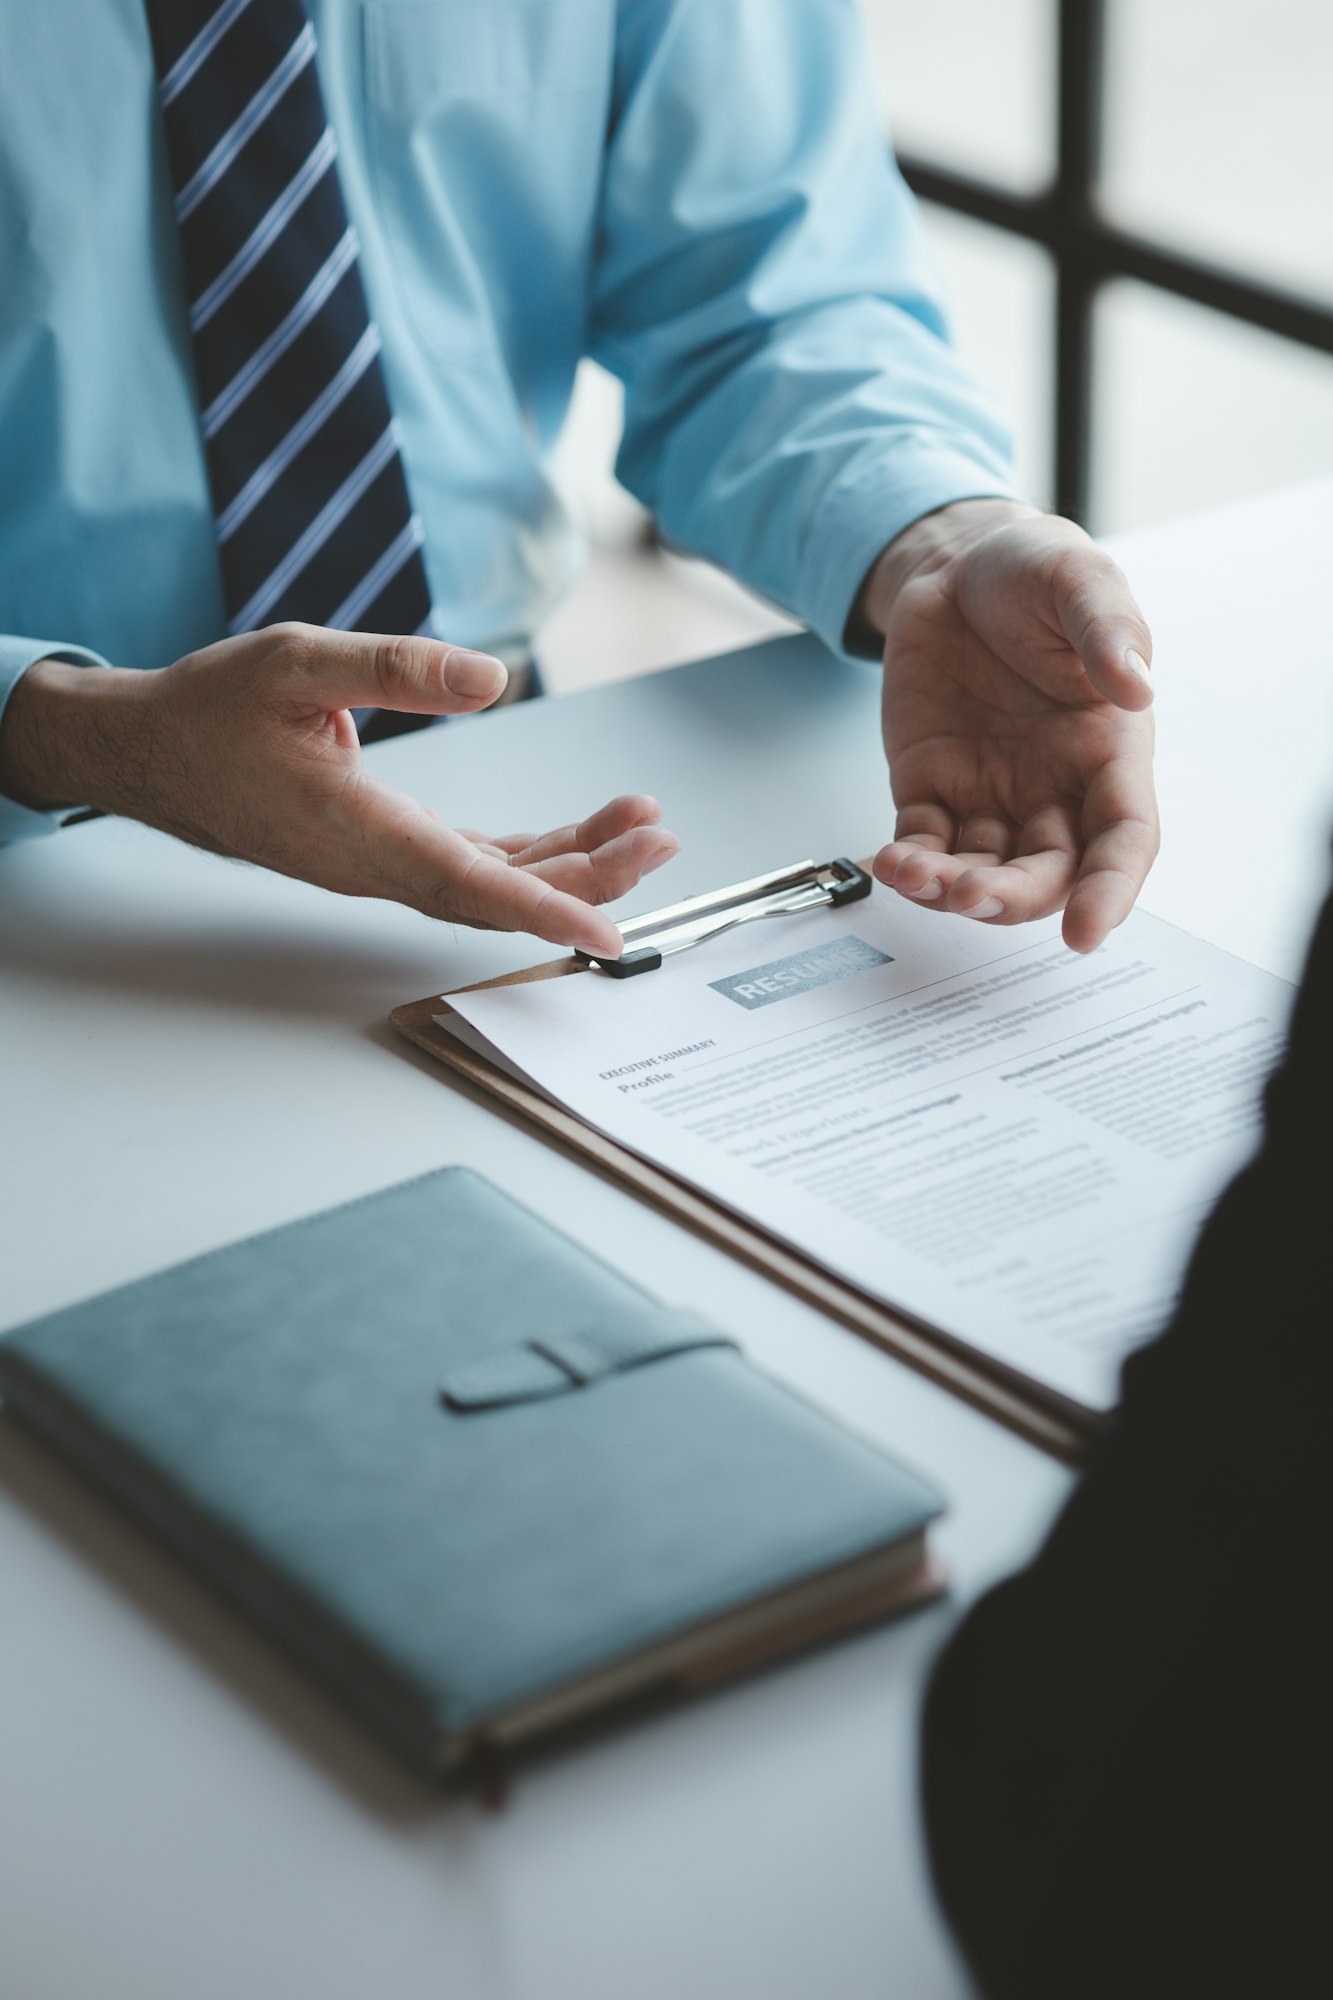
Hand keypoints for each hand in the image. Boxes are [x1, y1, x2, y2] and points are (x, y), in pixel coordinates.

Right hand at [0, 624, 678, 955]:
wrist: (149, 751)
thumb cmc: (212, 711)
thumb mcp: (296, 661)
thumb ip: (394, 668)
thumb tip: (491, 677)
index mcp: (360, 831)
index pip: (470, 885)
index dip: (547, 908)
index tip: (610, 932)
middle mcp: (378, 864)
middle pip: (502, 893)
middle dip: (591, 875)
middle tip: (659, 838)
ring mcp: (384, 863)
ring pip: (494, 884)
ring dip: (572, 863)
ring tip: (642, 825)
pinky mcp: (386, 847)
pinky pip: (474, 866)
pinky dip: (533, 854)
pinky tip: (582, 830)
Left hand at [859, 500, 1157, 952]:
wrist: (956, 566)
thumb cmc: (1033, 575)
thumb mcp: (1080, 580)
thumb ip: (1108, 631)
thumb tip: (1136, 686)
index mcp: (1108, 749)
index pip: (1123, 837)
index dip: (1111, 890)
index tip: (1086, 933)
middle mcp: (1054, 787)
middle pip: (1049, 874)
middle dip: (1014, 899)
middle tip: (973, 895)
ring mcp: (991, 795)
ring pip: (982, 872)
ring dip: (952, 890)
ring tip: (916, 876)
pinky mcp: (932, 789)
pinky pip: (925, 845)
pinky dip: (909, 866)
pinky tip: (891, 862)